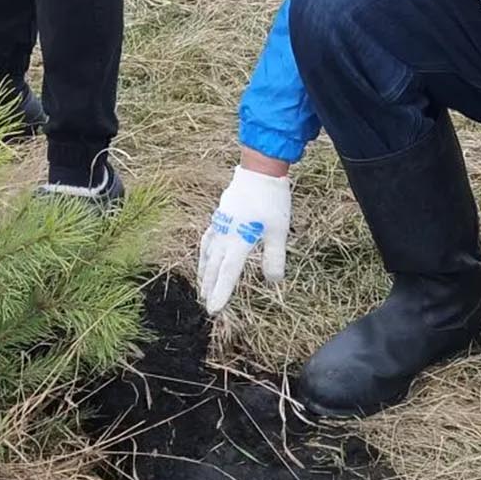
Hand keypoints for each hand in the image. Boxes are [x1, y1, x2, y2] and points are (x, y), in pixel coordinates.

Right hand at [197, 164, 292, 313]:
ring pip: (208, 252)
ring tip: (201, 285)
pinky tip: (207, 255)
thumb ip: (274, 257)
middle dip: (209, 286)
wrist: (259, 170)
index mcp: (239, 240)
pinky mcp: (221, 215)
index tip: (213, 309)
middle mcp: (225, 234)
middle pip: (214, 266)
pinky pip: (208, 238)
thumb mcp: (279, 231)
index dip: (221, 292)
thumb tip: (273, 281)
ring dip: (204, 270)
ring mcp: (221, 224)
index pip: (228, 273)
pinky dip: (206, 251)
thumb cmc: (272, 201)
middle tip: (205, 304)